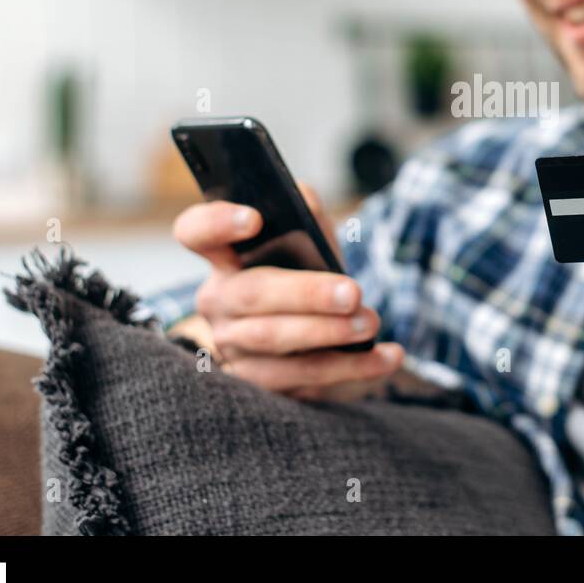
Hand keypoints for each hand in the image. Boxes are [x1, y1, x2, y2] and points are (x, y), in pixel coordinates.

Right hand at [172, 184, 404, 400]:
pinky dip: (350, 369)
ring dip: (328, 334)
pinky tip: (386, 358)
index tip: (254, 218)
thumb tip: (305, 199)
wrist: (307, 334)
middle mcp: (219, 302)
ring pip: (275, 342)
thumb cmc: (305, 275)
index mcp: (224, 257)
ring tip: (370, 323)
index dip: (217, 222)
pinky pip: (301, 380)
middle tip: (352, 293)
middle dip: (306, 294)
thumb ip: (305, 216)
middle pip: (251, 294)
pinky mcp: (258, 383)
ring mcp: (233, 346)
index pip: (197, 231)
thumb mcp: (307, 243)